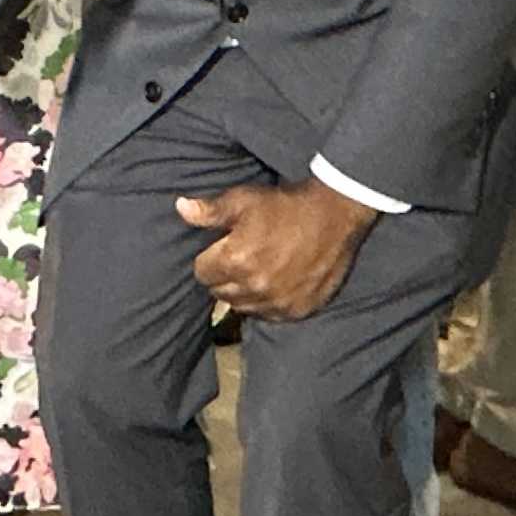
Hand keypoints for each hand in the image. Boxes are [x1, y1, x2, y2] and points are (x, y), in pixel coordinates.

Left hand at [175, 179, 373, 322]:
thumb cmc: (285, 205)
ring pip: (243, 307)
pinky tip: (276, 283)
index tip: (222, 249)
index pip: (202, 273)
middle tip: (241, 258)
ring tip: (258, 270)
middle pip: (220, 292)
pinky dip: (268, 303)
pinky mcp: (297, 310)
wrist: (335, 214)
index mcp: (236, 260)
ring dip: (245, 292)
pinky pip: (269, 315)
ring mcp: (277, 302)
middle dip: (224, 276)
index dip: (209, 259)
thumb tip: (180, 209)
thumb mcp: (243, 200)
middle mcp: (254, 287)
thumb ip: (209, 211)